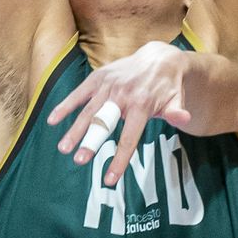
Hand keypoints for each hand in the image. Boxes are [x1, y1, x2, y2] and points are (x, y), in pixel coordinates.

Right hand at [47, 41, 196, 184]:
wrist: (159, 58)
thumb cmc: (167, 87)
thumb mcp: (176, 100)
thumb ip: (176, 111)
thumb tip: (185, 119)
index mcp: (141, 105)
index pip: (129, 137)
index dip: (119, 159)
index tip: (109, 179)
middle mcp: (122, 95)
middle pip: (104, 122)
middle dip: (91, 141)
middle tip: (79, 160)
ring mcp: (109, 85)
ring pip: (88, 110)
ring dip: (74, 128)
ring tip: (63, 148)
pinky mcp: (99, 78)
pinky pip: (80, 92)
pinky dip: (66, 105)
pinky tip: (52, 120)